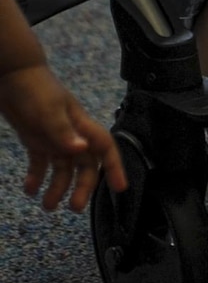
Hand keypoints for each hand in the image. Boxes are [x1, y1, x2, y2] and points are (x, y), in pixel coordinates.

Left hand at [0, 62, 126, 212]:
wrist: (11, 74)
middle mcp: (71, 133)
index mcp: (80, 125)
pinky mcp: (36, 138)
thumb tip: (82, 150)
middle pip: (84, 164)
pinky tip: (29, 189)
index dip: (114, 167)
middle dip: (82, 186)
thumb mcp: (48, 111)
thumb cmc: (34, 89)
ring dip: (57, 187)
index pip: (104, 148)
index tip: (120, 188)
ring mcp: (53, 136)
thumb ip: (63, 132)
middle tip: (74, 208)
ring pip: (62, 168)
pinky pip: (40, 163)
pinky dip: (36, 177)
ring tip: (47, 205)